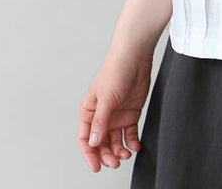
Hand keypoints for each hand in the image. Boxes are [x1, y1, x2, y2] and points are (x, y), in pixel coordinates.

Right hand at [77, 44, 153, 171]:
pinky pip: (130, 133)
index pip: (85, 138)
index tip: (96, 166)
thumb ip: (100, 121)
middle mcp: (101, 115)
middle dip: (106, 155)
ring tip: (126, 155)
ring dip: (119, 151)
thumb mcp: (106, 98)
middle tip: (114, 162)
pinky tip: (135, 146)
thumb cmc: (116, 69)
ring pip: (115, 140)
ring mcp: (116, 115)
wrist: (136, 55)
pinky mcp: (130, 113)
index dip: (89, 154)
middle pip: (100, 142)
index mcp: (89, 110)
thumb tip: (93, 143)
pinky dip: (132, 142)